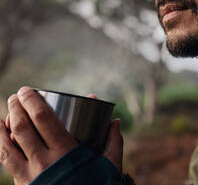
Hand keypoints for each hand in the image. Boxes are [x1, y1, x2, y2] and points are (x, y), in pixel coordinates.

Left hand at [0, 87, 123, 184]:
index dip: (32, 102)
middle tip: (16, 96)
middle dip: (16, 108)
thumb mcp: (109, 166)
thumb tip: (116, 121)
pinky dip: (1, 146)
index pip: (43, 119)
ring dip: (3, 126)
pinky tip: (0, 137)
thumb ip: (113, 142)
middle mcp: (44, 161)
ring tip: (3, 114)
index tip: (27, 90)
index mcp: (66, 152)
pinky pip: (7, 162)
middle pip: (22, 128)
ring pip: (8, 146)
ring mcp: (30, 175)